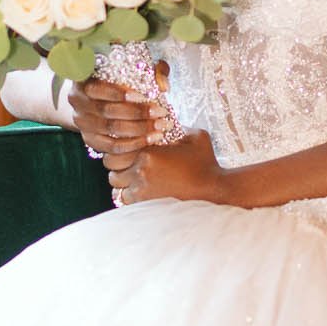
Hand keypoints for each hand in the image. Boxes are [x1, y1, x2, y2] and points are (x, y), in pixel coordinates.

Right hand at [67, 77, 166, 174]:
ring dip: (139, 130)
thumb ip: (153, 70)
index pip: (99, 88)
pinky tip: (150, 140)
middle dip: (137, 113)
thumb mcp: (134, 68)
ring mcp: (81, 122)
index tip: (144, 96)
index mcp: (82, 79)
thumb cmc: (118, 78)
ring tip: (160, 128)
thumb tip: (164, 86)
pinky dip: (132, 144)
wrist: (94, 97)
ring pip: (111, 129)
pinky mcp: (89, 139)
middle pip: (107, 111)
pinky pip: (111, 146)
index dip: (120, 93)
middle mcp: (77, 101)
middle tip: (161, 114)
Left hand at [113, 128, 228, 205]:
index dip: (120, 149)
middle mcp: (141, 170)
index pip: (119, 146)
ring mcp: (142, 189)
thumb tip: (171, 120)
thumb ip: (181, 127)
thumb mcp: (197, 138)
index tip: (127, 151)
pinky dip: (129, 197)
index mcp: (149, 151)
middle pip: (112, 166)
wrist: (214, 190)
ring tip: (133, 181)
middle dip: (117, 166)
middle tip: (126, 166)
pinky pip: (125, 201)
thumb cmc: (206, 164)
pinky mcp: (147, 205)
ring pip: (116, 186)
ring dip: (122, 183)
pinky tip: (141, 193)